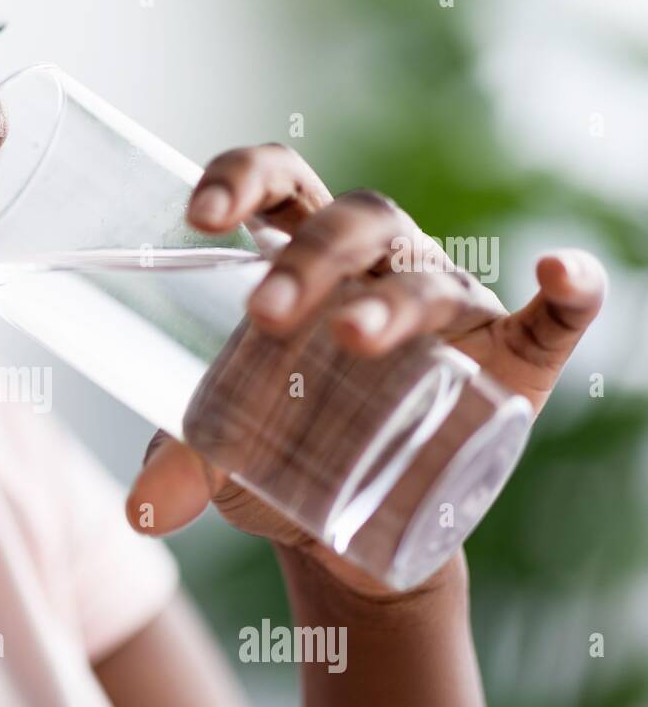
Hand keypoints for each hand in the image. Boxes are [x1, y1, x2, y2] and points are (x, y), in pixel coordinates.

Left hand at [127, 143, 606, 595]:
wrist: (350, 527)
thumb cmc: (283, 453)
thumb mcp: (225, 452)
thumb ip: (180, 463)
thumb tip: (137, 512)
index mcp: (305, 261)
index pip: (281, 186)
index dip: (242, 179)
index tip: (199, 217)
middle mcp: (379, 267)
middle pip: (354, 222)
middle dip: (310, 258)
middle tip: (263, 315)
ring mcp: (447, 310)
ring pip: (428, 279)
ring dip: (393, 300)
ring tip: (350, 339)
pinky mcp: (509, 367)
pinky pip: (551, 322)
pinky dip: (568, 296)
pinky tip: (561, 278)